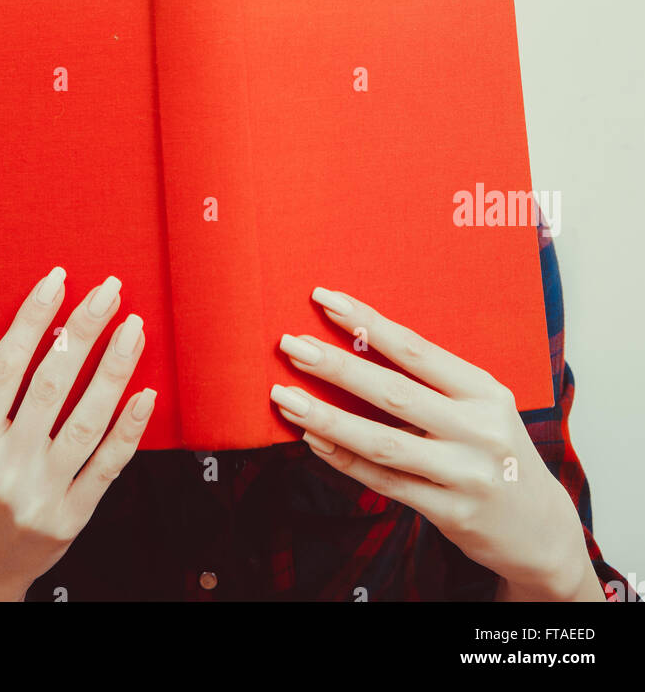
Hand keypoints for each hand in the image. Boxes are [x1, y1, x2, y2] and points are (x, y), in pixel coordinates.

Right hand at [0, 266, 154, 601]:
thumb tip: (54, 333)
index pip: (5, 366)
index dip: (32, 317)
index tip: (58, 279)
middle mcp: (4, 467)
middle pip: (52, 383)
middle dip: (84, 329)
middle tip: (110, 290)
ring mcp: (40, 495)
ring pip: (86, 420)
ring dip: (115, 368)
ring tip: (134, 328)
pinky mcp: (71, 519)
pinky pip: (108, 466)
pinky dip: (129, 428)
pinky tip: (146, 393)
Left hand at [272, 288, 594, 599]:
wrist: (541, 529)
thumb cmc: (496, 451)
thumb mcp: (481, 406)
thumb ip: (432, 382)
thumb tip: (355, 344)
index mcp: (484, 391)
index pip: (415, 349)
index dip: (366, 322)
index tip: (324, 298)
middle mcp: (478, 429)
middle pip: (393, 392)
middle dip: (336, 365)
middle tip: (290, 345)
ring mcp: (465, 475)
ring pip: (382, 442)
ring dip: (327, 417)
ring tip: (285, 397)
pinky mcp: (451, 514)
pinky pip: (385, 483)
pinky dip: (344, 460)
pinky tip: (313, 439)